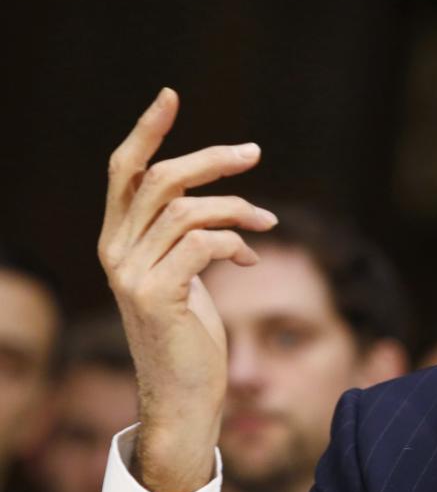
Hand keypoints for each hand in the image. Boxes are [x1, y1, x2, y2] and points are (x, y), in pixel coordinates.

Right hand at [99, 88, 276, 491]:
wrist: (183, 395)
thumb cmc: (190, 337)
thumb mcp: (185, 277)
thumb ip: (188, 237)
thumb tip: (224, 202)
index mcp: (117, 240)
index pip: (124, 171)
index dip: (147, 132)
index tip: (170, 96)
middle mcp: (115, 252)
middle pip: (161, 180)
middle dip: (212, 160)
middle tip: (254, 154)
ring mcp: (132, 274)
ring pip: (188, 209)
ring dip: (238, 209)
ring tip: (266, 222)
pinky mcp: (157, 296)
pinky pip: (203, 243)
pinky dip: (235, 242)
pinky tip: (250, 260)